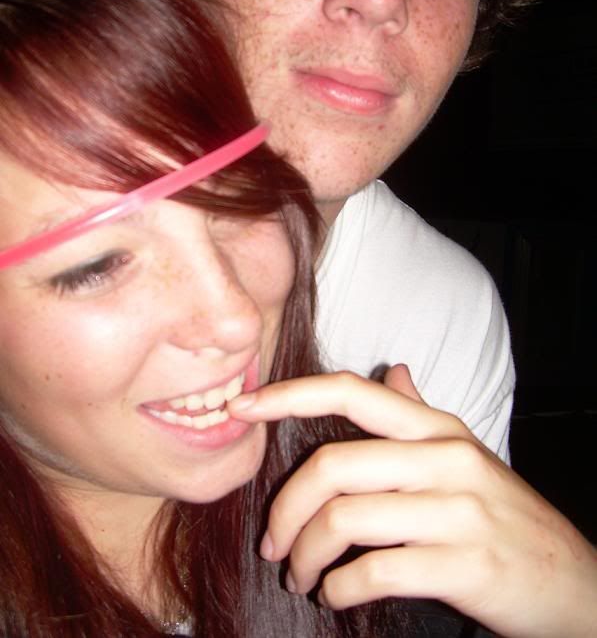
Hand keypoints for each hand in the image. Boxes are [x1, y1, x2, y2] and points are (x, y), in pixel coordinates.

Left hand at [228, 367, 596, 637]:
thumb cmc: (503, 517)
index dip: (289, 395)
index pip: (353, 392)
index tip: (241, 406)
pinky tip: (336, 596)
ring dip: (306, 555)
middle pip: (333, 466)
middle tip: (272, 543)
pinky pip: (374, 571)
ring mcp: (458, 510)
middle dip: (285, 509)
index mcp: (439, 429)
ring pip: (344, 520)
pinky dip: (339, 589)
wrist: (574, 582)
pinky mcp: (464, 565)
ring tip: (301, 576)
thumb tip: (394, 370)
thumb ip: (421, 415)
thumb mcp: (466, 455)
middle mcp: (446, 458)